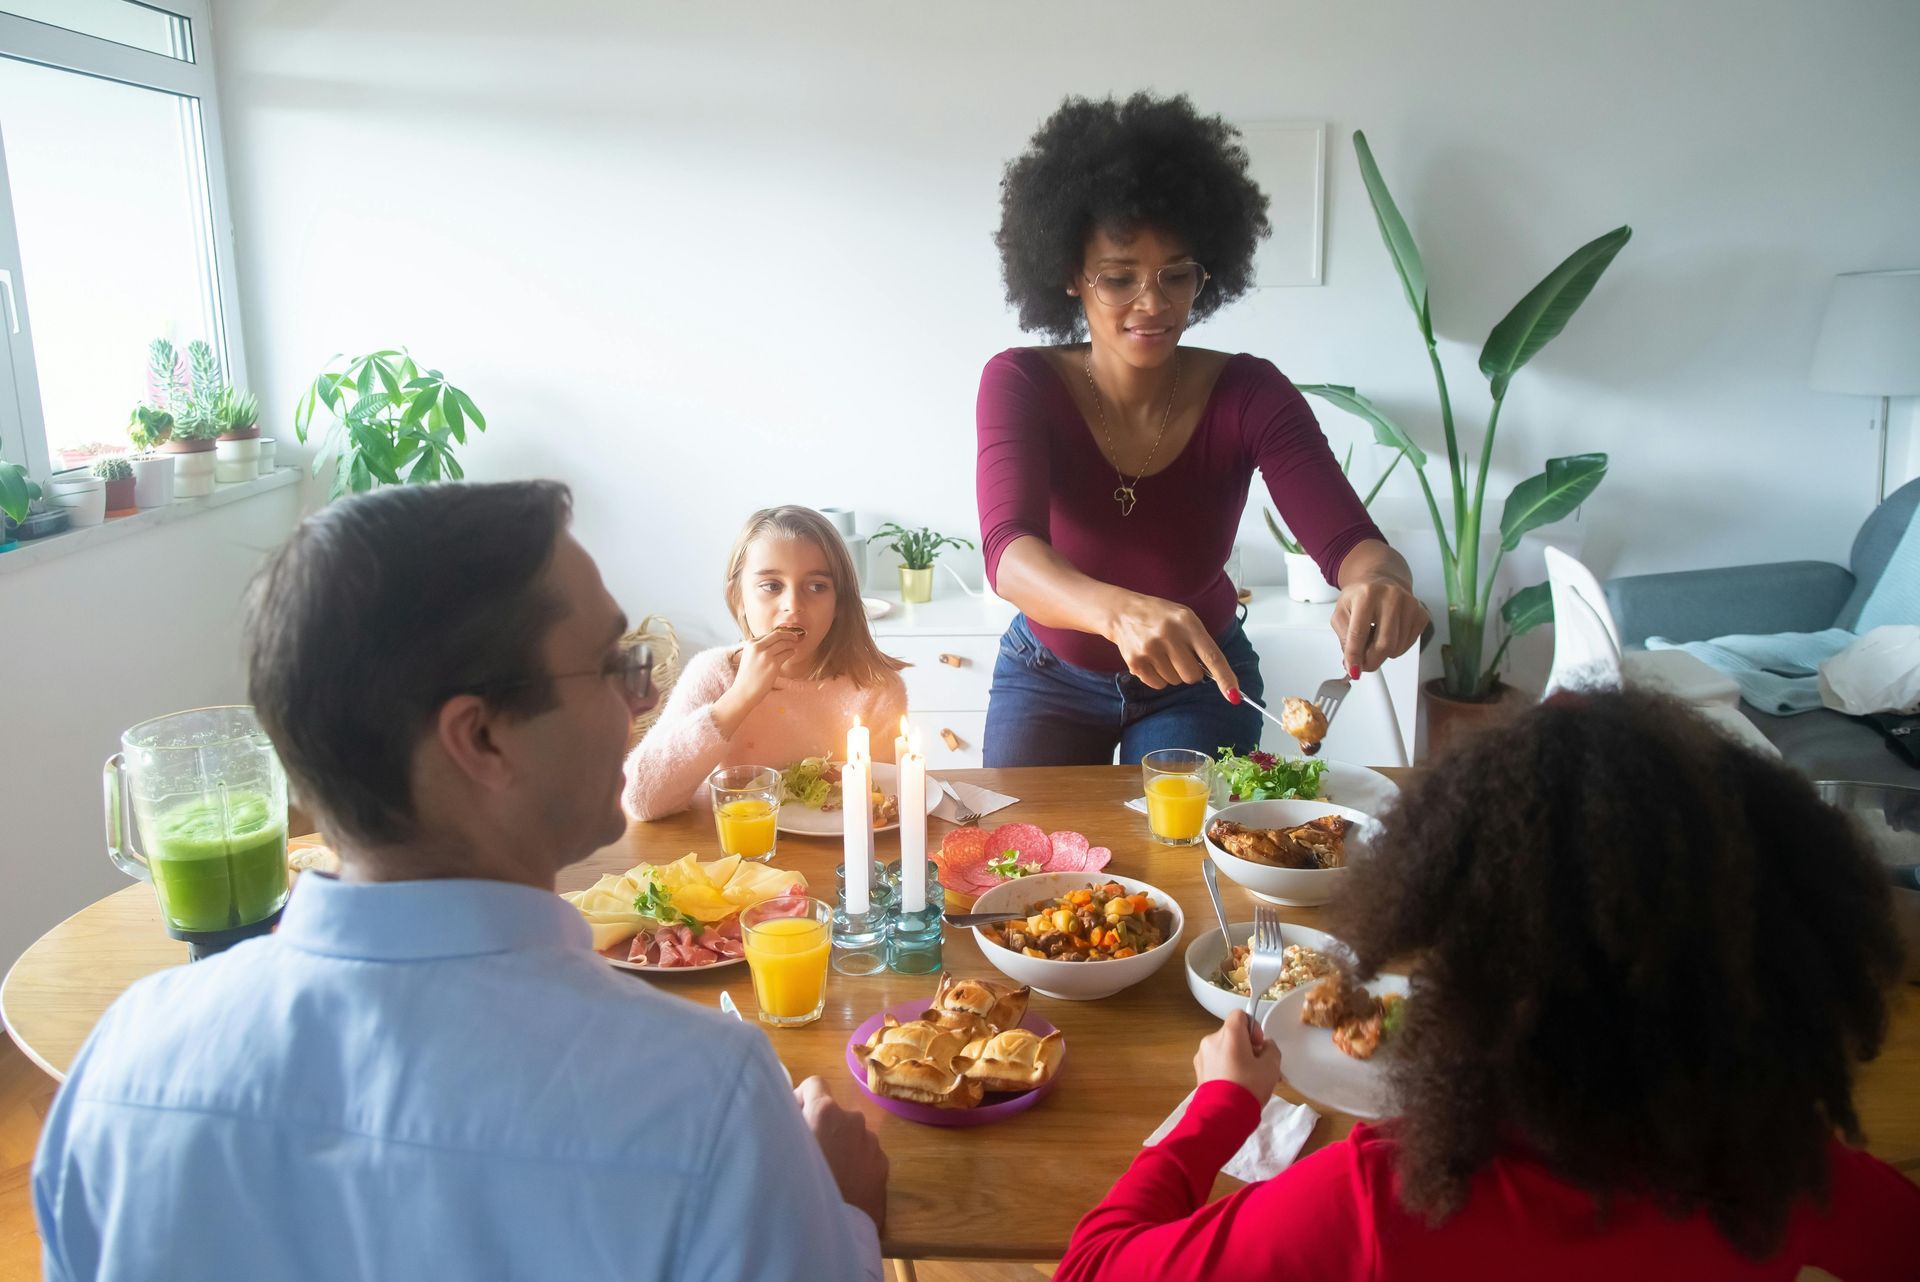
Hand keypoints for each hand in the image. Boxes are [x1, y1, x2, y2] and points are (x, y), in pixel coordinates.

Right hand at [711, 629, 801, 736]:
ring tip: (794, 646)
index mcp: (750, 643)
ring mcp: (765, 655)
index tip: (786, 636)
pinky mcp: (773, 664)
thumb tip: (776, 641)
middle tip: (795, 637)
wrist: (744, 691)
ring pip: (784, 643)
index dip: (779, 634)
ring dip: (791, 644)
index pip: (769, 634)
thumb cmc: (748, 676)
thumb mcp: (749, 656)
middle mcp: (757, 647)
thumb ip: (759, 648)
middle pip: (777, 635)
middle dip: (789, 634)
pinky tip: (792, 653)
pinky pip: (787, 653)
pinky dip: (791, 652)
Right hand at [794, 1076, 888, 1229]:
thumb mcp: (779, 1150)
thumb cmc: (797, 1188)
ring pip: (852, 1136)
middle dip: (821, 1127)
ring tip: (826, 1176)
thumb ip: (784, 1125)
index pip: (814, 1083)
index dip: (801, 1099)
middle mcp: (854, 1120)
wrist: (834, 1231)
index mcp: (826, 1112)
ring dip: (840, 1146)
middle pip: (834, 1113)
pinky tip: (844, 1188)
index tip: (793, 1122)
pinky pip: (865, 1157)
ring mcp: (873, 1143)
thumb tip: (784, 1115)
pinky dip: (855, 1165)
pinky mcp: (885, 1167)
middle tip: (806, 1155)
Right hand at [1106, 594, 1238, 697]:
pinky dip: (1159, 677)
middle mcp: (1169, 636)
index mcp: (1187, 623)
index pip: (1211, 656)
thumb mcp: (1185, 618)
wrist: (1122, 613)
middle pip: (1192, 676)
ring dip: (1172, 673)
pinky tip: (1152, 660)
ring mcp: (1150, 650)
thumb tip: (1215, 675)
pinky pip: (1158, 685)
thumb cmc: (1161, 616)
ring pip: (1175, 681)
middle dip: (1190, 671)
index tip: (1234, 696)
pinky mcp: (1136, 663)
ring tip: (1162, 653)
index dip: (1225, 678)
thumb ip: (1200, 642)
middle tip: (1179, 656)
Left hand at [1193, 1010, 1281, 1100]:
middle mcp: (1212, 1039)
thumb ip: (1271, 1049)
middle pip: (1232, 1034)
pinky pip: (1216, 1062)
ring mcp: (1202, 1055)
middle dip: (1246, 1046)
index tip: (1259, 1045)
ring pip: (1224, 1049)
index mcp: (1229, 1033)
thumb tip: (1264, 1046)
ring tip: (1248, 1079)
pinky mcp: (1198, 1071)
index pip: (1240, 1015)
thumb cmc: (1249, 1086)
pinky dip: (1225, 1068)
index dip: (1253, 1027)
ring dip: (1236, 1058)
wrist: (1223, 1115)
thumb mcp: (1271, 1066)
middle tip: (1258, 1066)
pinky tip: (1235, 1085)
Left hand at [1330, 576, 1427, 675]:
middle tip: (1363, 663)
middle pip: (1384, 644)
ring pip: (1397, 648)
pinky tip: (1389, 633)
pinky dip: (1396, 647)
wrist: (1381, 580)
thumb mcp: (1341, 613)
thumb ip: (1344, 638)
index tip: (1353, 670)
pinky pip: (1408, 644)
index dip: (1355, 656)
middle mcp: (1391, 597)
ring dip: (1383, 653)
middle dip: (1371, 661)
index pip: (1359, 632)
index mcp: (1367, 594)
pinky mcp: (1421, 614)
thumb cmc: (1361, 596)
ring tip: (1375, 638)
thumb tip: (1352, 663)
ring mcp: (1410, 605)